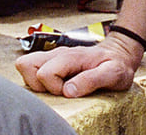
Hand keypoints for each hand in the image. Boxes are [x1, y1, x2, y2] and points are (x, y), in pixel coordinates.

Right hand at [15, 35, 143, 98]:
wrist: (120, 53)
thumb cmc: (116, 65)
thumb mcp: (112, 74)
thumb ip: (91, 80)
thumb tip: (68, 91)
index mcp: (70, 57)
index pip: (44, 72)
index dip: (54, 88)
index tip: (69, 91)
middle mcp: (57, 54)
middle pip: (25, 65)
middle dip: (38, 85)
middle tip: (59, 90)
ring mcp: (53, 57)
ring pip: (25, 65)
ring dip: (36, 82)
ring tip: (57, 88)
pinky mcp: (52, 62)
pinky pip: (34, 70)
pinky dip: (40, 81)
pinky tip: (57, 85)